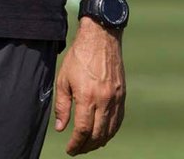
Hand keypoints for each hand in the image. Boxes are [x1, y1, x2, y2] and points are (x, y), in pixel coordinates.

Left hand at [53, 18, 125, 154]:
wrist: (101, 37)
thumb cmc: (79, 57)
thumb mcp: (63, 79)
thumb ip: (62, 106)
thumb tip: (61, 128)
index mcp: (87, 96)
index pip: (83, 130)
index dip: (76, 144)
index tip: (70, 149)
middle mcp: (104, 100)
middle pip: (98, 134)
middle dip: (87, 146)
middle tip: (77, 149)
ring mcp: (116, 98)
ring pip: (110, 130)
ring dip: (99, 142)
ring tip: (89, 145)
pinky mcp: (122, 95)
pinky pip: (118, 120)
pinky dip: (111, 131)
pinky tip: (103, 134)